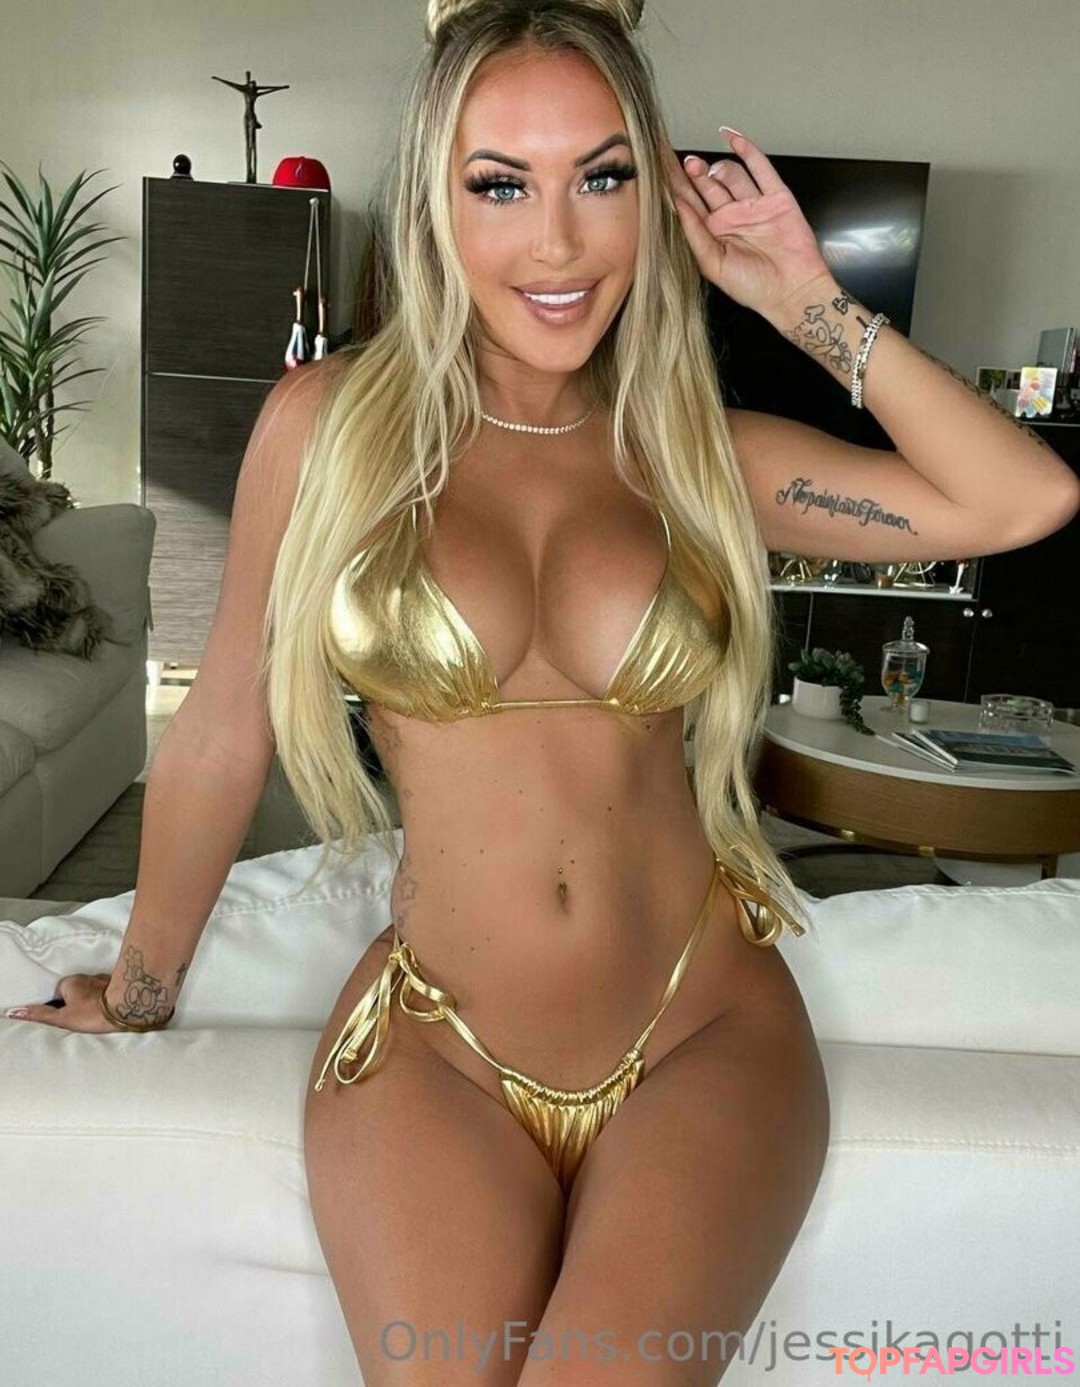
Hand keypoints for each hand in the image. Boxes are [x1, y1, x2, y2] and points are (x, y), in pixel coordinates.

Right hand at [5, 973, 127, 1032]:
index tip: (67, 1017)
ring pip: (96, 989)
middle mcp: (88, 976)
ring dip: (96, 999)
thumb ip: (41, 1015)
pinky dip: (111, 998)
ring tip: (100, 1016)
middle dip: (79, 1001)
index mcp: (71, 981)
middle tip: (84, 1018)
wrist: (129, 1006)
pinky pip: (112, 990)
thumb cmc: (93, 1013)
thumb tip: (16, 1012)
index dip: (61, 1006)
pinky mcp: (122, 983)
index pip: (59, 992)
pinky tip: (115, 1009)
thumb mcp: (63, 1018)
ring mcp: (106, 978)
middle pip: (79, 990)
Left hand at [665, 130, 832, 322]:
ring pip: (732, 175)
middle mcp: (732, 217)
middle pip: (708, 185)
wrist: (791, 291)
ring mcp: (754, 205)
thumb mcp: (713, 264)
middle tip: (681, 161)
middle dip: (694, 172)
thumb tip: (678, 204)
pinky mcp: (776, 198)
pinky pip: (761, 168)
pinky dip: (748, 151)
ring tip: (708, 169)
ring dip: (718, 167)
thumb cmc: (752, 287)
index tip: (660, 168)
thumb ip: (695, 233)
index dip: (676, 185)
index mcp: (714, 234)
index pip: (691, 203)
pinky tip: (732, 138)